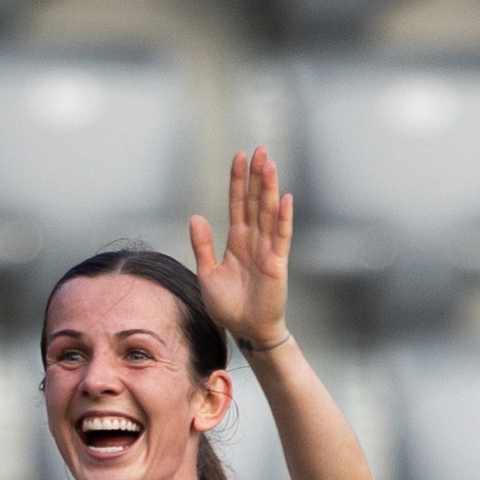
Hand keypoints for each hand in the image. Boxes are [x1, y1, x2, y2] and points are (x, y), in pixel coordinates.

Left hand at [190, 145, 294, 353]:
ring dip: (269, 189)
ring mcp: (267, 250)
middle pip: (255, 201)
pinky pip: (280, 237)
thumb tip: (196, 217)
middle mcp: (254, 240)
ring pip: (268, 213)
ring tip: (269, 164)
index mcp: (237, 241)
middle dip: (256, 176)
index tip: (239, 156)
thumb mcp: (208, 273)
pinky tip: (284, 198)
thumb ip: (203, 246)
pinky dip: (283, 218)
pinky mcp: (277, 264)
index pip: (238, 203)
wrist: (246, 331)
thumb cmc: (229, 306)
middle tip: (259, 149)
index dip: (238, 181)